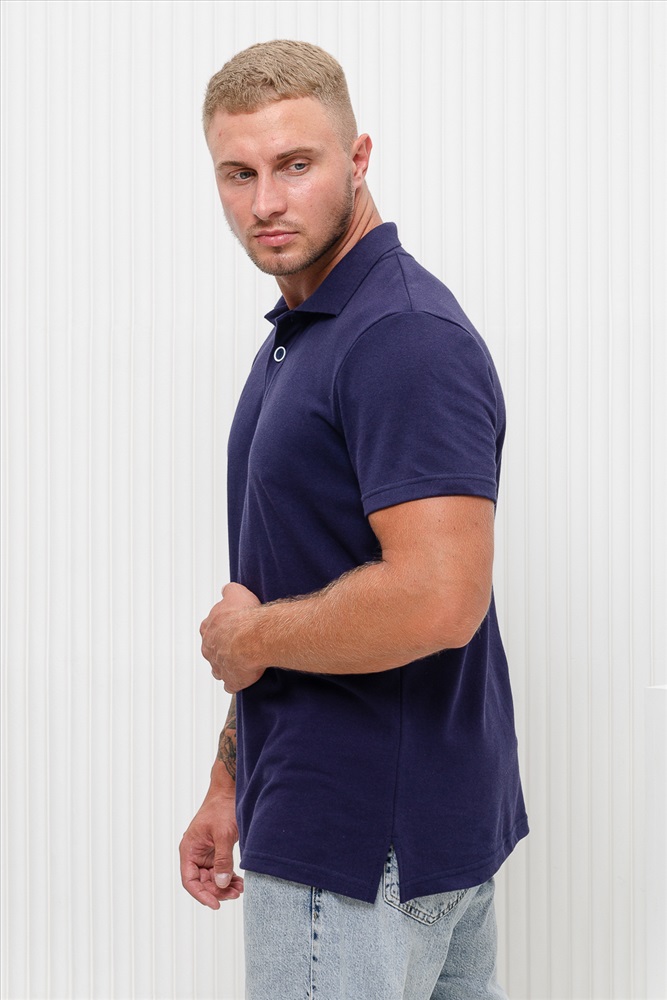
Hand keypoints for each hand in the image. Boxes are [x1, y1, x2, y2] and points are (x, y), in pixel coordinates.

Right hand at [179, 785, 243, 908]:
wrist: (230, 791)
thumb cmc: (221, 807)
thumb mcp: (223, 835)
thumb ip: (222, 860)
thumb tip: (220, 883)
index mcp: (189, 849)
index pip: (190, 880)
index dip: (202, 894)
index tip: (215, 904)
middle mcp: (195, 853)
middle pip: (202, 882)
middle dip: (217, 891)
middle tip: (234, 894)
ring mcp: (206, 852)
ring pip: (212, 877)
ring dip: (224, 885)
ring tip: (239, 889)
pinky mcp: (216, 850)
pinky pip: (220, 869)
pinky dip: (228, 877)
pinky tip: (238, 882)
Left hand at [200, 582, 264, 692]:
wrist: (253, 638)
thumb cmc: (245, 616)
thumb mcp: (236, 593)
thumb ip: (229, 591)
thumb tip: (227, 589)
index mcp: (208, 628)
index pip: (208, 628)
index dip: (220, 628)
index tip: (230, 627)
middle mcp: (209, 648)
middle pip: (212, 649)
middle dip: (222, 647)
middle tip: (237, 644)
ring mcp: (218, 666)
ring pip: (219, 668)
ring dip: (227, 665)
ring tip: (242, 662)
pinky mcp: (231, 680)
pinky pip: (230, 684)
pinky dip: (235, 682)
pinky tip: (243, 679)